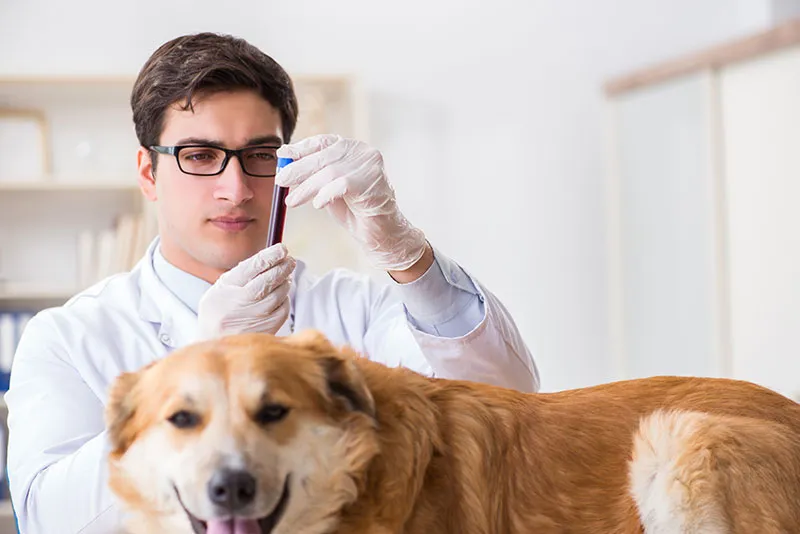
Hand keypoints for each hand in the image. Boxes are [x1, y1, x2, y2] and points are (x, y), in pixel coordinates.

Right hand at [197, 244, 295, 338]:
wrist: (213, 343)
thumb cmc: (218, 312)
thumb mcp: (220, 289)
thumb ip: (240, 274)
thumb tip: (267, 259)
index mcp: (226, 289)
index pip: (253, 267)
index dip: (271, 255)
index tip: (282, 249)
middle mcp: (239, 303)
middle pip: (268, 280)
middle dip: (282, 267)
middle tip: (289, 260)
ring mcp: (253, 318)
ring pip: (278, 295)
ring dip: (285, 283)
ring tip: (285, 277)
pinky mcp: (265, 329)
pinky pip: (283, 310)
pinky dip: (285, 300)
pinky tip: (281, 296)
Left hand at [276, 134, 426, 271]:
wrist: (381, 233)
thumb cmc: (355, 210)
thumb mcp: (328, 188)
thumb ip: (312, 175)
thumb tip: (284, 166)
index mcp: (352, 149)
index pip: (322, 142)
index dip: (300, 148)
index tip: (282, 155)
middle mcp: (362, 152)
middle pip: (323, 156)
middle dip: (298, 169)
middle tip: (280, 181)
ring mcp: (370, 165)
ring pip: (330, 172)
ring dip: (307, 187)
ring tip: (292, 201)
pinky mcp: (373, 181)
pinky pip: (342, 184)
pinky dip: (326, 194)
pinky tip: (317, 205)